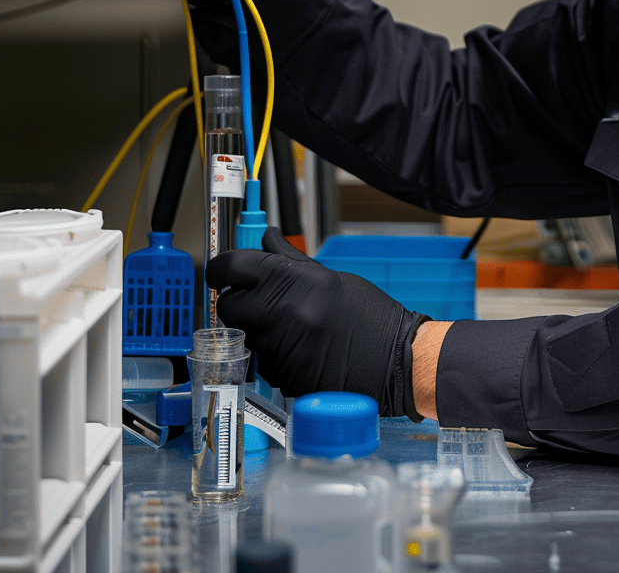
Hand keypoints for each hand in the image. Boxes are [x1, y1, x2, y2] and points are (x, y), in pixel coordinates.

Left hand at [206, 228, 431, 418]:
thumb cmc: (370, 317)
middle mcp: (283, 312)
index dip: (222, 269)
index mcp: (295, 280)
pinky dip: (275, 356)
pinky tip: (303, 351)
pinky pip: (264, 362)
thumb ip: (291, 263)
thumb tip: (266, 240)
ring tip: (295, 330)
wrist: (396, 360)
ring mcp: (281, 348)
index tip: (222, 272)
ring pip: (246, 336)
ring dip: (259, 332)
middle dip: (238, 304)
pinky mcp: (283, 378)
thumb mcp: (331, 279)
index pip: (234, 267)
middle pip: (229, 307)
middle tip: (257, 304)